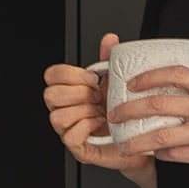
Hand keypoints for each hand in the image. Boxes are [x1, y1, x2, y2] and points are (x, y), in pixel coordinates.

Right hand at [43, 33, 155, 176]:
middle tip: (98, 96)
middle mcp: (64, 110)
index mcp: (69, 92)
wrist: (138, 138)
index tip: (92, 78)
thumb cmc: (122, 112)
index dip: (70, 74)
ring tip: (101, 111)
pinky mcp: (77, 148)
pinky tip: (101, 123)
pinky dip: (87, 127)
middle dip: (78, 94)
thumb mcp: (116, 82)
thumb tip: (110, 39)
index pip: (51, 76)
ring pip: (57, 117)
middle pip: (50, 96)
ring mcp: (68, 130)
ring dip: (83, 112)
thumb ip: (109, 61)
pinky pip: (70, 136)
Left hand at [111, 67, 188, 175]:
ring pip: (161, 136)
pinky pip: (176, 155)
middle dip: (130, 109)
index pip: (174, 74)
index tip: (132, 82)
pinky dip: (161, 155)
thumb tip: (184, 91)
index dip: (148, 77)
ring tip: (123, 145)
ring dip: (137, 141)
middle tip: (115, 114)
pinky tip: (155, 155)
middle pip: (158, 104)